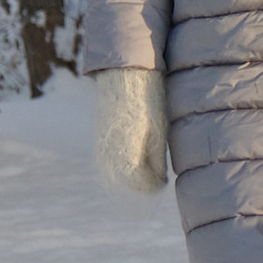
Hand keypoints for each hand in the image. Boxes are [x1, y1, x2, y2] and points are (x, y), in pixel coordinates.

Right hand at [92, 68, 169, 193]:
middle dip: (143, 184)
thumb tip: (159, 182)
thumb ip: (157, 161)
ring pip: (117, 176)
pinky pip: (110, 164)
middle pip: (127, 184)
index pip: (141, 185)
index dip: (154, 186)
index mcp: (128, 156)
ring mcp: (101, 150)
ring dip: (133, 177)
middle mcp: (110, 157)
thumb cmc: (149, 103)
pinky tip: (136, 157)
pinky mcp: (99, 142)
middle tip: (158, 178)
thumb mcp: (160, 134)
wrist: (125, 77)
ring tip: (149, 167)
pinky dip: (123, 167)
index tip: (164, 182)